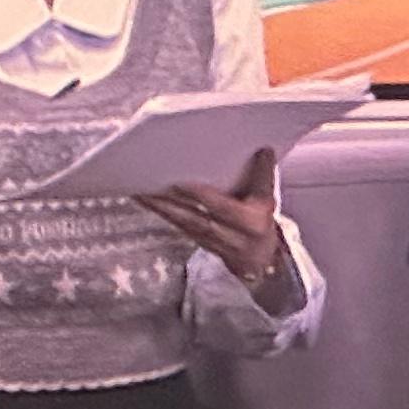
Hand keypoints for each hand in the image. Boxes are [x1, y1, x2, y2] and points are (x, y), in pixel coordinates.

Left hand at [136, 147, 293, 305]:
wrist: (258, 261)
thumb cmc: (261, 222)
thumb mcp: (268, 200)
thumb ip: (264, 176)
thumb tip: (263, 148)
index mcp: (250, 222)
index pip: (225, 208)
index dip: (204, 196)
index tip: (182, 183)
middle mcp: (230, 235)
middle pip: (196, 218)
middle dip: (172, 203)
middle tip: (149, 186)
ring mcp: (212, 241)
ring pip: (183, 223)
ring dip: (160, 208)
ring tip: (139, 191)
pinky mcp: (198, 241)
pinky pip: (178, 226)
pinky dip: (162, 212)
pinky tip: (145, 200)